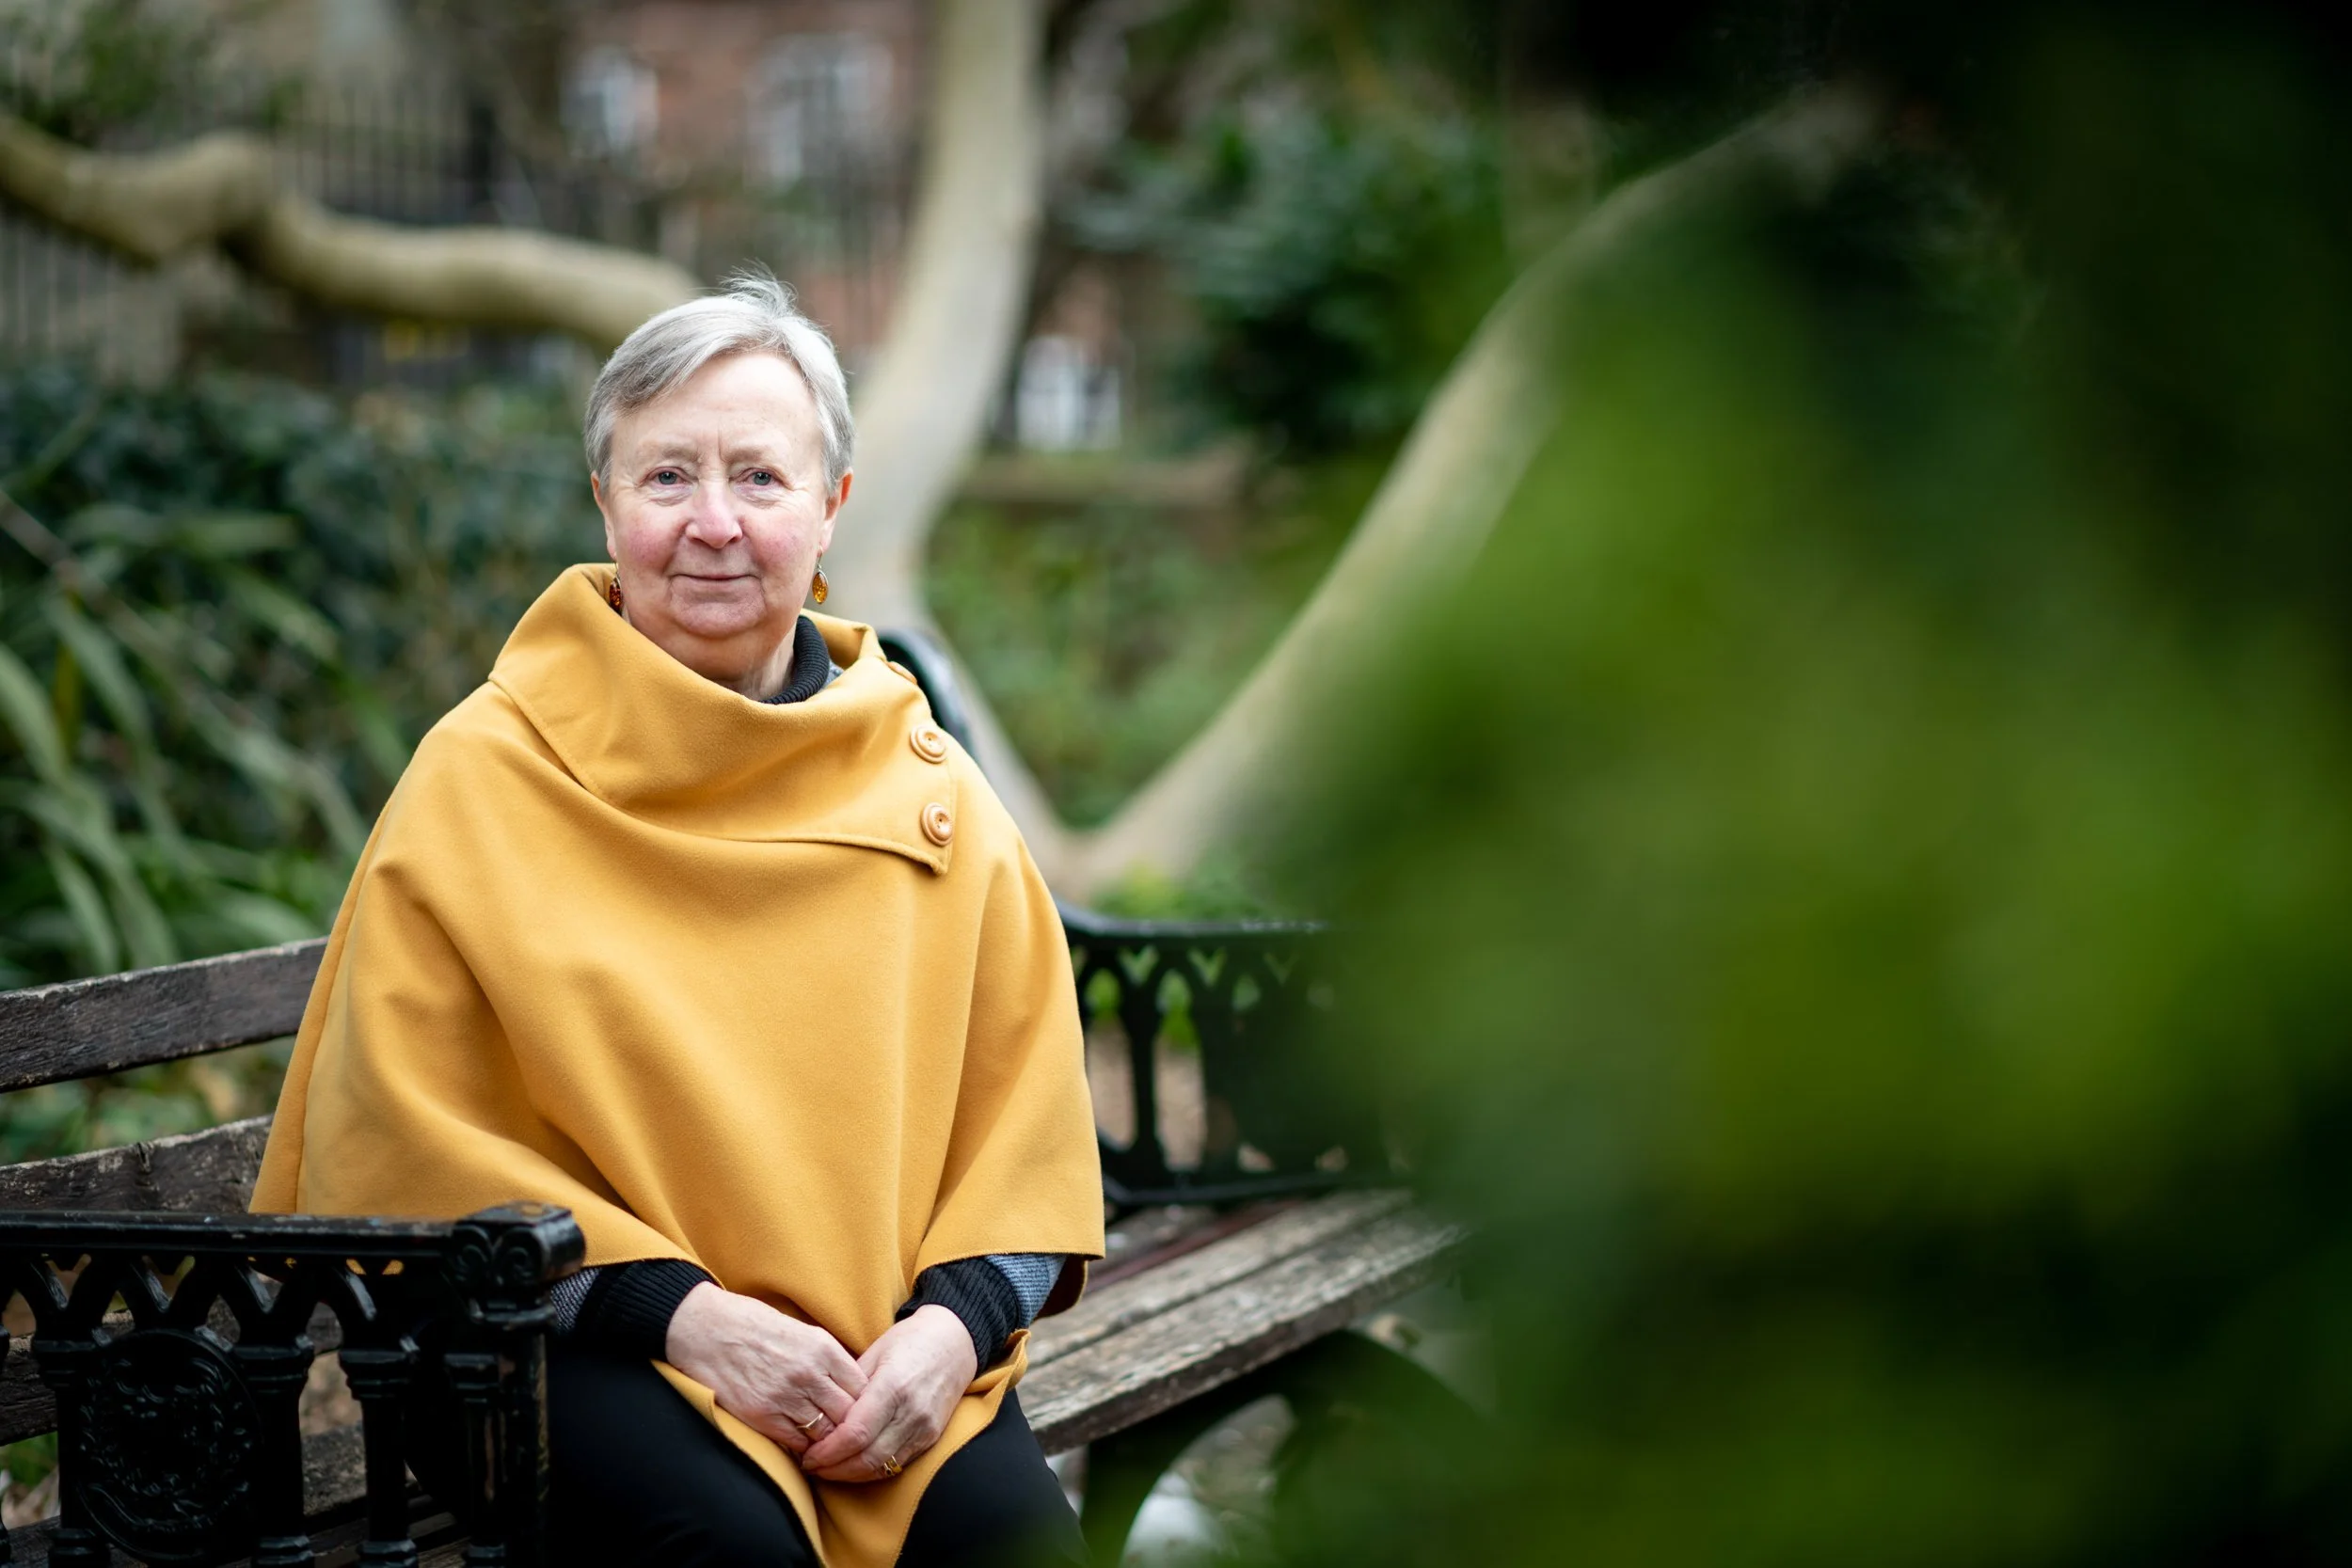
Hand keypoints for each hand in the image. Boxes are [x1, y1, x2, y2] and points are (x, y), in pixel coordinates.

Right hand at [663, 1282, 867, 1454]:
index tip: (862, 1410)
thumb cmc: (754, 1326)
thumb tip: (852, 1384)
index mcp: (823, 1348)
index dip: (865, 1403)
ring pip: (825, 1433)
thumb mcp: (802, 1331)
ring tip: (830, 1445)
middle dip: (851, 1426)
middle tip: (851, 1434)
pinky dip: (803, 1447)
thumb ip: (829, 1358)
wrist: (706, 1330)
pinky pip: (796, 1442)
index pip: (862, 1387)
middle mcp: (809, 1374)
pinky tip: (805, 1446)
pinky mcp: (763, 1415)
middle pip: (848, 1414)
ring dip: (828, 1440)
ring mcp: (786, 1397)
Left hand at [800, 1305, 977, 1481]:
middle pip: (866, 1457)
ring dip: (850, 1474)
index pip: (855, 1434)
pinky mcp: (931, 1437)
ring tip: (827, 1469)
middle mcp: (911, 1412)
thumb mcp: (874, 1352)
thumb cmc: (910, 1340)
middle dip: (833, 1469)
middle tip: (811, 1466)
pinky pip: (896, 1464)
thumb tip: (820, 1414)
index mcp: (893, 1386)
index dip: (828, 1451)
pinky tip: (853, 1465)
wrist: (955, 1341)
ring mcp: (924, 1428)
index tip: (808, 1454)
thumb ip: (850, 1386)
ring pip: (881, 1467)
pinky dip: (871, 1470)